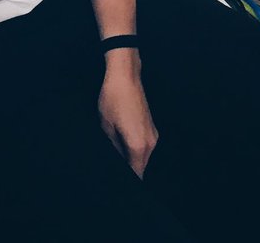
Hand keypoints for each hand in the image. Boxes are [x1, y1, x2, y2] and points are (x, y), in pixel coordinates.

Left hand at [98, 52, 158, 177]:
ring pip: (142, 158)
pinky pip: (144, 148)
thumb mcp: (106, 127)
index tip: (116, 182)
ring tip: (116, 154)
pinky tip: (120, 146)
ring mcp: (152, 136)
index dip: (127, 179)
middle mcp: (150, 144)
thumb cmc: (114, 99)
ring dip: (131, 161)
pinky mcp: (151, 128)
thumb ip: (113, 148)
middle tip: (114, 166)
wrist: (126, 76)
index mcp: (138, 146)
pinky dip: (134, 151)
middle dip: (129, 171)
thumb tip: (116, 158)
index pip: (135, 174)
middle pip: (140, 168)